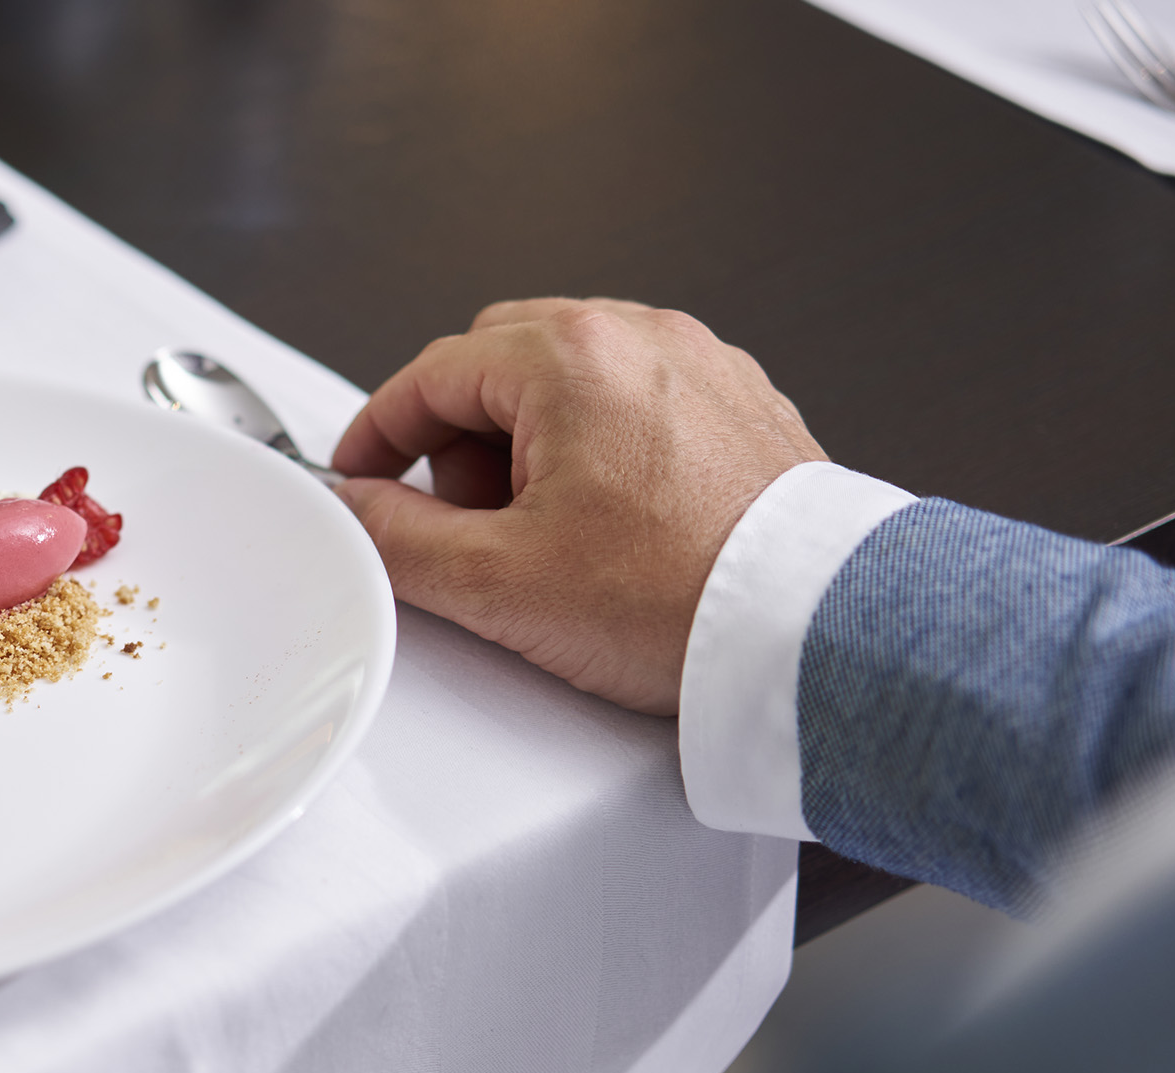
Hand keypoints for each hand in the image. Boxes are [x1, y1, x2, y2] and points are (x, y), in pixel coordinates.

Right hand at [331, 298, 826, 714]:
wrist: (814, 634)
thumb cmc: (683, 600)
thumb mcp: (498, 582)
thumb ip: (398, 538)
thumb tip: (360, 512)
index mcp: (573, 357)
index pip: (432, 372)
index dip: (379, 431)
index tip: (363, 474)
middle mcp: (643, 337)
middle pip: (501, 360)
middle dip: (461, 436)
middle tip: (466, 520)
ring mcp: (702, 365)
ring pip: (571, 379)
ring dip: (530, 443)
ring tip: (548, 535)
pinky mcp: (742, 406)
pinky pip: (638, 403)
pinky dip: (600, 449)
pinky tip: (609, 527)